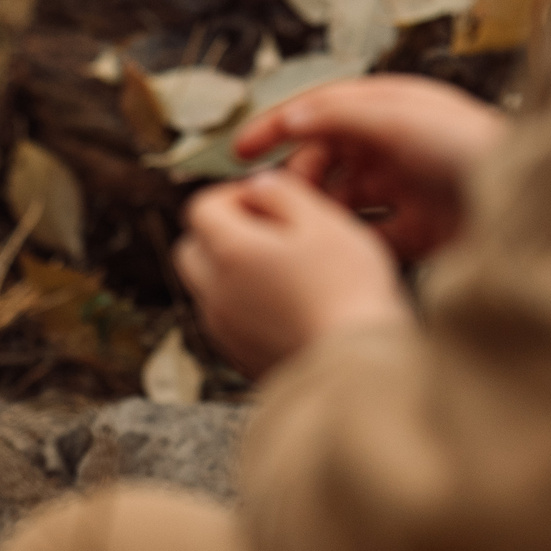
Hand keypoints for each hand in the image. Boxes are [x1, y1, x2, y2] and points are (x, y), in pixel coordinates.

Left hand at [175, 169, 410, 376]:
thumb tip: (256, 186)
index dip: (233, 194)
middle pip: (193, 248)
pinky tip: (288, 302)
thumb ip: (282, 192)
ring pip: (207, 285)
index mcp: (228, 252)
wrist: (357, 365)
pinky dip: (244, 302)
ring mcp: (221, 328)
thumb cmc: (347, 287)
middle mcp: (213, 292)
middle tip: (272, 230)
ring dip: (232, 268)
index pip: (201, 208)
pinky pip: (226, 317)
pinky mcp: (236, 355)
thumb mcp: (323, 221)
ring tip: (285, 267)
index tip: (269, 199)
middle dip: (223, 231)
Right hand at [231, 75, 507, 260]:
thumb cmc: (471, 149)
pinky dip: (352, 242)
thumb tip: (290, 120)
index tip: (239, 152)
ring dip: (322, 211)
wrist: (528, 202)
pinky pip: (370, 235)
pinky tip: (342, 250)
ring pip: (343, 199)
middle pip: (326, 158)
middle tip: (284, 201)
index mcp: (390, 108)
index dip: (276, 127)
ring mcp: (408, 188)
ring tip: (308, 228)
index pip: (319, 110)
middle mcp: (397, 145)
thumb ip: (340, 114)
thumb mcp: (399, 117)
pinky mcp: (421, 229)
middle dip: (300, 176)